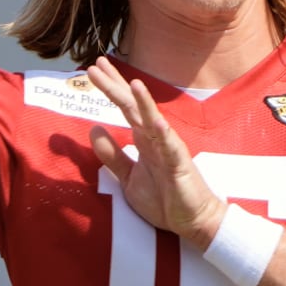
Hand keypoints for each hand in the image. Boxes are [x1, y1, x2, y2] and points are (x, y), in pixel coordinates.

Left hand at [86, 57, 225, 248]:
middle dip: (115, 85)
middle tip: (97, 64)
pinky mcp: (179, 165)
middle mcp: (154, 137)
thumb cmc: (164, 198)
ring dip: (143, 102)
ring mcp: (168, 148)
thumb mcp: (128, 177)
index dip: (110, 88)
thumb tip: (93, 128)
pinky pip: (170, 146)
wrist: (192, 221)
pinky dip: (162, 132)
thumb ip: (111, 154)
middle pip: (132, 106)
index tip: (94, 69)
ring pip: (152, 120)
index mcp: (142, 139)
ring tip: (132, 83)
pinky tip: (154, 119)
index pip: (123, 107)